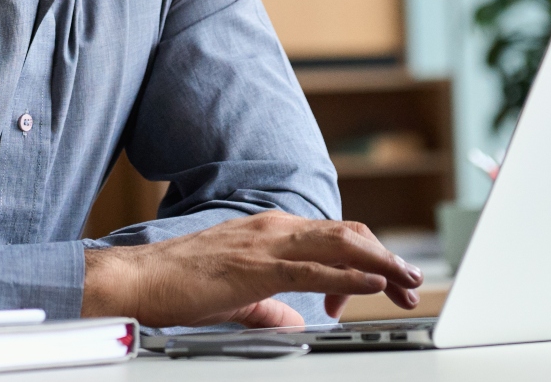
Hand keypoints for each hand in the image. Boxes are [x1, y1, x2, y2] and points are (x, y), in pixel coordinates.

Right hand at [80, 211, 422, 327]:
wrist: (138, 280)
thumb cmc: (178, 285)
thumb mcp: (237, 297)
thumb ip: (270, 307)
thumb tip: (296, 321)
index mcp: (270, 231)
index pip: (333, 237)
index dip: (367, 258)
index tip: (385, 284)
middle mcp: (274, 228)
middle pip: (348, 236)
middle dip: (386, 258)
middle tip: (411, 282)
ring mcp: (267, 243)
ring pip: (340, 245)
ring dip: (380, 263)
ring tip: (407, 280)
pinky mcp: (258, 266)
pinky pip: (315, 268)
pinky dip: (350, 275)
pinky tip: (372, 284)